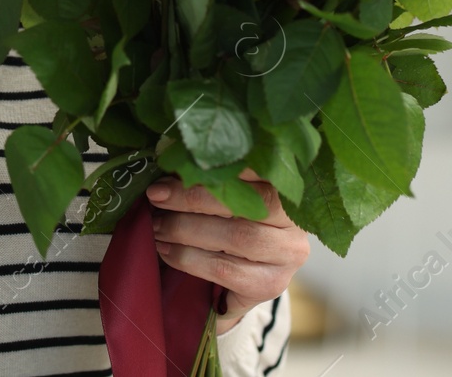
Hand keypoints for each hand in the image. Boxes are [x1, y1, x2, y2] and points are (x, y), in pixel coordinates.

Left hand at [147, 167, 309, 333]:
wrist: (237, 285)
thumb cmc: (228, 230)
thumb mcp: (225, 203)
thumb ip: (211, 183)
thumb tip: (171, 166)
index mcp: (285, 191)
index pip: (253, 171)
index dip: (213, 169)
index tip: (171, 168)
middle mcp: (294, 223)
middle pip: (245, 204)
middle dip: (193, 199)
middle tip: (156, 197)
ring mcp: (287, 257)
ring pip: (236, 237)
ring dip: (187, 230)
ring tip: (157, 227)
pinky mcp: (270, 285)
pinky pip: (225, 269)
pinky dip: (190, 259)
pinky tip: (167, 251)